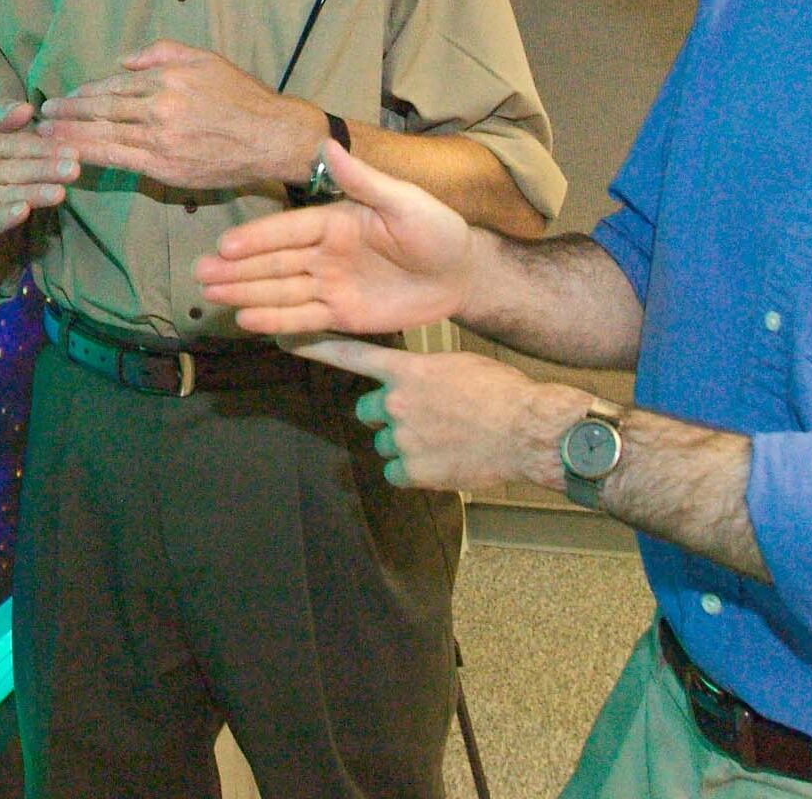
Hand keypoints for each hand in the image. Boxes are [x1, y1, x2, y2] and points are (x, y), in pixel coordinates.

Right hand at [0, 101, 76, 260]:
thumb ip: (1, 121)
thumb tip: (27, 106)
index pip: (14, 145)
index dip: (44, 147)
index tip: (74, 148)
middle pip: (11, 169)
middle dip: (44, 168)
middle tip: (75, 168)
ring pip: (1, 195)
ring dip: (31, 193)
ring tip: (61, 192)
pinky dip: (1, 217)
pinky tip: (22, 212)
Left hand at [36, 39, 316, 190]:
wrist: (271, 137)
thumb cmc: (242, 97)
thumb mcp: (206, 59)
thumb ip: (163, 52)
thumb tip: (123, 61)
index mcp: (166, 77)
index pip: (114, 85)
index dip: (86, 92)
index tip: (66, 97)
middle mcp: (157, 105)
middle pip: (101, 108)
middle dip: (68, 112)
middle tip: (43, 114)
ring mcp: (158, 137)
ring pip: (103, 134)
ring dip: (69, 135)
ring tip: (44, 136)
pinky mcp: (163, 166)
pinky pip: (117, 159)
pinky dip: (90, 156)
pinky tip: (70, 157)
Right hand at [194, 139, 477, 334]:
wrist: (462, 273)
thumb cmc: (436, 229)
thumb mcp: (403, 200)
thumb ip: (363, 180)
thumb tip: (329, 145)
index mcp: (334, 221)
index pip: (287, 230)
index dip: (257, 239)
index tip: (224, 245)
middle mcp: (324, 253)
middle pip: (274, 263)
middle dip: (237, 269)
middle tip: (200, 274)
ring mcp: (330, 285)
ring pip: (281, 290)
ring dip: (246, 294)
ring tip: (210, 296)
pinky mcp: (341, 315)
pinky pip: (304, 318)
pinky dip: (276, 320)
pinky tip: (247, 321)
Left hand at [297, 337, 575, 492]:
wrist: (527, 428)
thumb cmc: (501, 392)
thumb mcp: (458, 365)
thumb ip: (425, 375)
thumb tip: (417, 385)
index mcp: (407, 370)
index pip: (351, 355)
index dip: (315, 347)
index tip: (284, 339)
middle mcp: (395, 402)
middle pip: (369, 410)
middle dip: (388, 415)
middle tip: (425, 419)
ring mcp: (402, 438)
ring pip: (387, 444)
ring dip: (407, 445)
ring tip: (447, 441)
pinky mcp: (412, 470)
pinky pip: (399, 473)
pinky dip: (415, 473)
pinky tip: (444, 462)